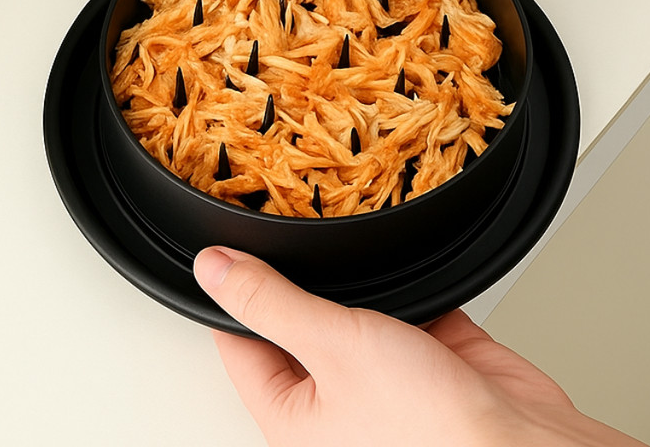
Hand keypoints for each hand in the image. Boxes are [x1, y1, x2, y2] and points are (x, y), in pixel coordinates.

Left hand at [194, 246, 645, 446]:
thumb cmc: (428, 430)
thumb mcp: (331, 346)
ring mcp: (387, 379)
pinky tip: (400, 257)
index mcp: (294, 417)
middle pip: (299, 324)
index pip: (241, 344)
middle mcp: (338, 404)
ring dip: (357, 279)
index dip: (231, 292)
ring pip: (356, 311)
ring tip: (341, 232)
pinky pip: (411, 306)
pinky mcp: (435, 358)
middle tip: (286, 223)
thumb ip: (271, 303)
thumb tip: (213, 270)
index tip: (225, 247)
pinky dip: (408, 281)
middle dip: (300, 278)